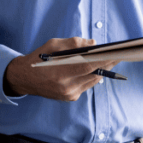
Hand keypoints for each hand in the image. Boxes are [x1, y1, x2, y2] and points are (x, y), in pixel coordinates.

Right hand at [4, 37, 118, 101]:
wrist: (24, 78)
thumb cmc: (39, 58)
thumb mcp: (54, 44)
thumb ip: (74, 43)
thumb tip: (93, 43)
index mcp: (60, 72)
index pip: (89, 66)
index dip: (104, 59)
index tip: (116, 53)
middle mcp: (66, 86)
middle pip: (93, 74)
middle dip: (107, 64)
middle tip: (118, 55)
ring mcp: (68, 94)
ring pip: (92, 81)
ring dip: (101, 71)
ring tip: (109, 60)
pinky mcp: (70, 98)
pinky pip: (86, 85)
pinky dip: (91, 76)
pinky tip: (95, 69)